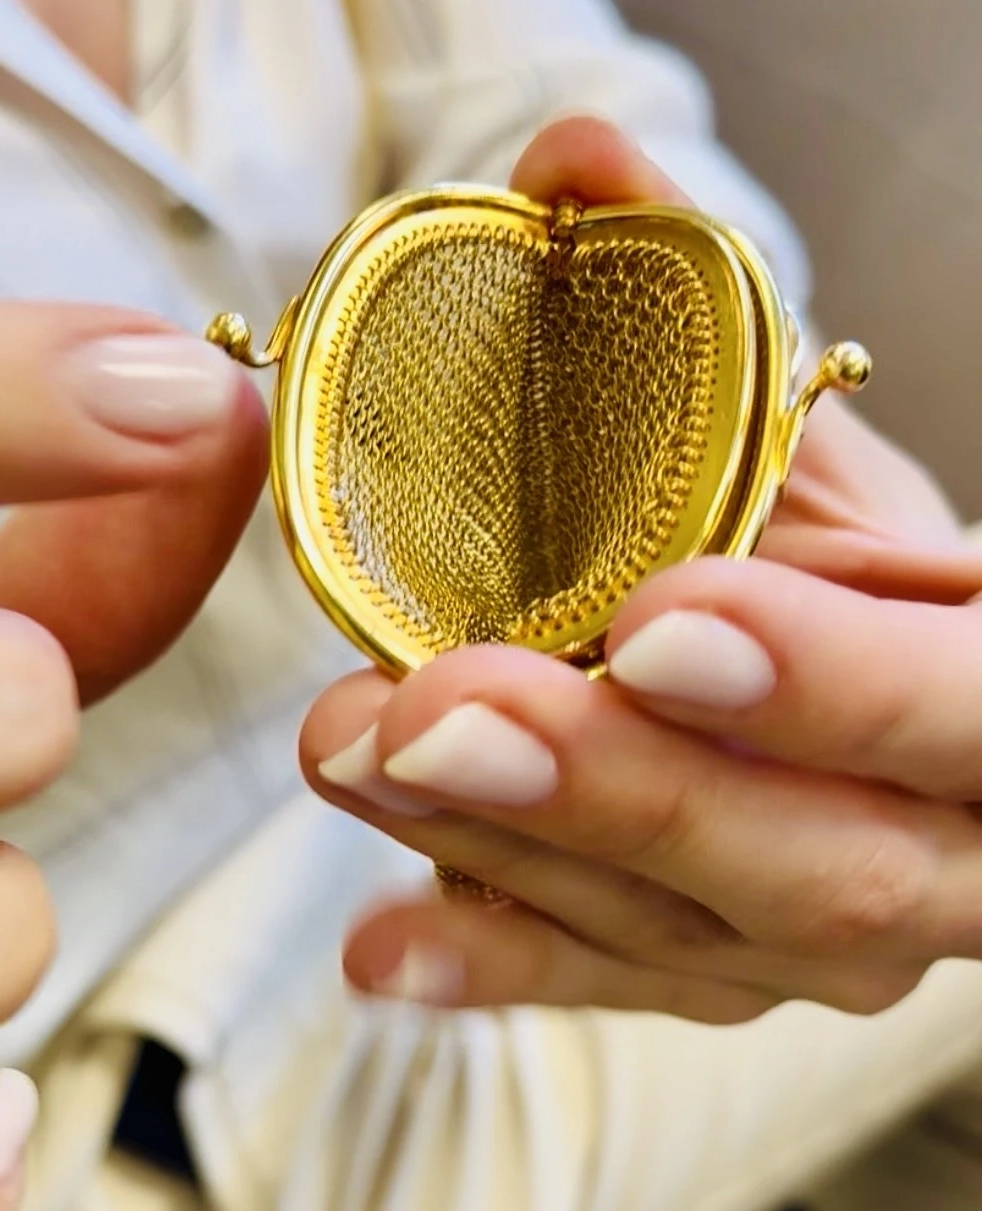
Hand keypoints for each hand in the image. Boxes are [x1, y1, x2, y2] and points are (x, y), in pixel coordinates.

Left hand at [300, 118, 981, 1022]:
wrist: (880, 718)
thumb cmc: (864, 580)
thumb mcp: (828, 461)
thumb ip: (720, 330)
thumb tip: (573, 160)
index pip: (977, 713)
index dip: (835, 685)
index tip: (665, 623)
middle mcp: (940, 854)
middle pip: (814, 860)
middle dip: (616, 788)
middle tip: (437, 713)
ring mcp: (818, 935)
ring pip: (683, 929)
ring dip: (507, 850)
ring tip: (358, 760)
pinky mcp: (715, 970)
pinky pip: (607, 982)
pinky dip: (488, 958)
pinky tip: (381, 946)